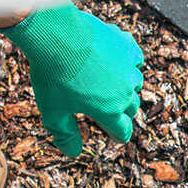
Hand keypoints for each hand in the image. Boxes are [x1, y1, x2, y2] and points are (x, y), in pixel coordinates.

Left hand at [1, 4, 143, 155]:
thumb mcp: (53, 112)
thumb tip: (73, 153)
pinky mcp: (126, 45)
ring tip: (109, 83)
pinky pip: (135, 58)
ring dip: (125, 87)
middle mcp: (124, 91)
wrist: (55, 34)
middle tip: (105, 108)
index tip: (112, 134)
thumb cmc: (52, 75)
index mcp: (110, 111)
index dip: (116, 135)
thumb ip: (65, 135)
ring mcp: (128, 68)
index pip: (122, 131)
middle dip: (121, 112)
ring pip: (135, 83)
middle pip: (131, 108)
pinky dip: (129, 62)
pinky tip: (117, 61)